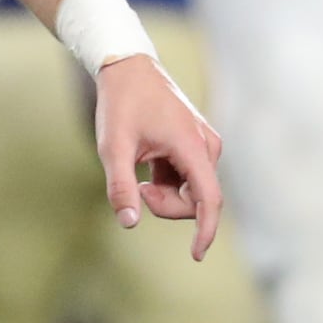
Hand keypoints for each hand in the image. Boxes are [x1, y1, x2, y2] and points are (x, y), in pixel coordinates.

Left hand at [91, 52, 223, 257]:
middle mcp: (206, 146)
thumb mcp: (113, 146)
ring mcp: (203, 145)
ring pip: (192, 192)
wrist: (128, 67)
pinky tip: (146, 168)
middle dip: (166, 206)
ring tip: (139, 175)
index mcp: (192, 145)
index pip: (210, 198)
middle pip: (197, 199)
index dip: (205, 230)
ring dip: (165, 195)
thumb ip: (120, 187)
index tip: (196, 255)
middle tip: (136, 190)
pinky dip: (165, 184)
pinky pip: (186, 180)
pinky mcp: (195, 146)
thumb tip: (130, 223)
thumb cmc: (120, 103)